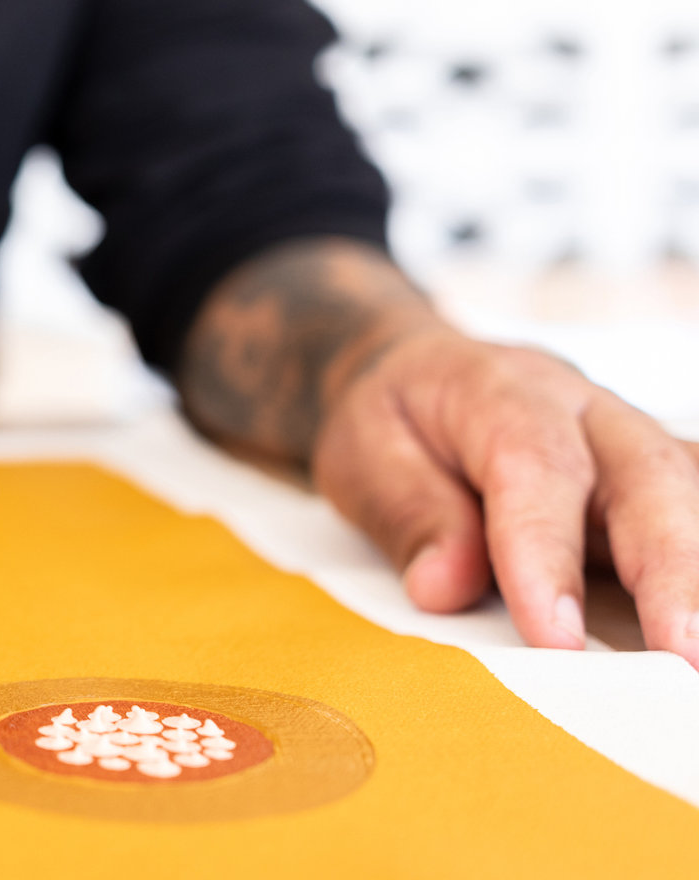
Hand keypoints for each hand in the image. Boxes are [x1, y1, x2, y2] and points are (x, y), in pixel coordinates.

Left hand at [314, 325, 698, 665]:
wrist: (418, 374)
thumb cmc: (394, 421)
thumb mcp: (364, 454)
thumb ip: (408, 514)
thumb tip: (445, 586)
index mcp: (500, 392)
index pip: (536, 469)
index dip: (548, 554)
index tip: (555, 638)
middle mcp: (584, 411)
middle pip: (649, 476)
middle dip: (672, 570)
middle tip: (683, 656)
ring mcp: (628, 441)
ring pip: (688, 490)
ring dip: (698, 573)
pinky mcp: (650, 479)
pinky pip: (693, 506)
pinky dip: (697, 559)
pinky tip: (698, 618)